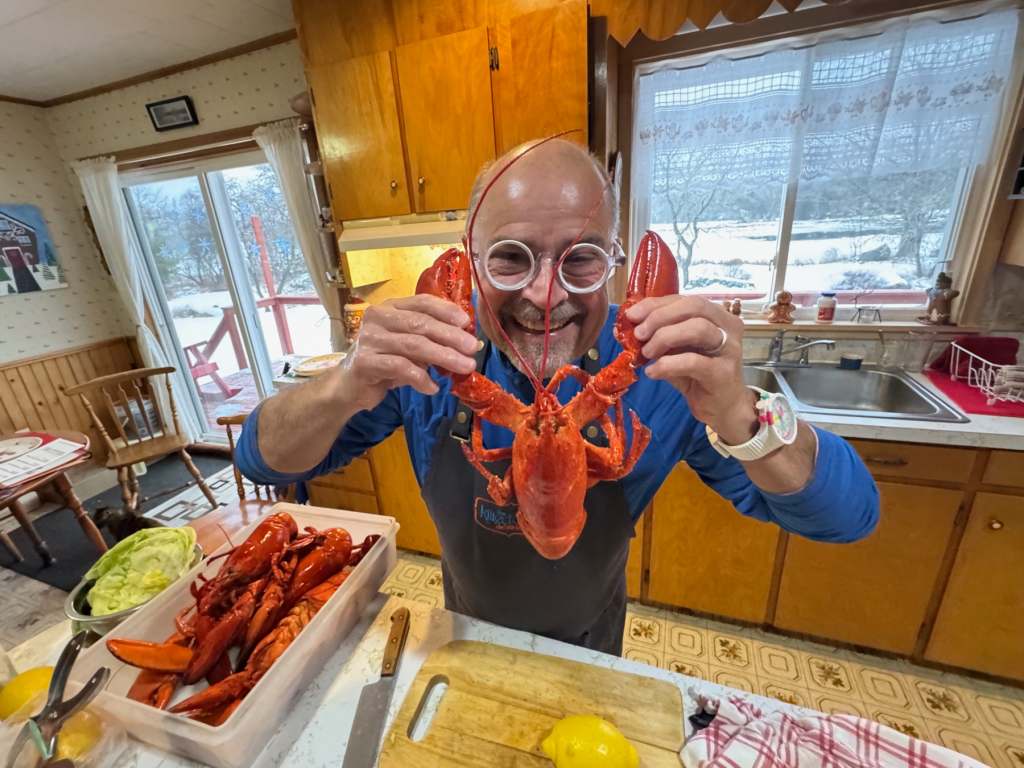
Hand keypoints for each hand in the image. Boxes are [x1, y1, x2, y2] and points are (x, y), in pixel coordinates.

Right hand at [333, 296, 478, 412]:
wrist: (348, 386)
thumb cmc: (383, 363)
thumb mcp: (408, 347)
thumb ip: (430, 341)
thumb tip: (465, 344)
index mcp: (390, 308)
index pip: (422, 302)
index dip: (446, 310)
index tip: (466, 322)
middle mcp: (377, 318)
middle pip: (421, 324)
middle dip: (450, 336)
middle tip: (472, 348)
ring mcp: (369, 339)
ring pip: (413, 345)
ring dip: (443, 356)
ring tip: (464, 367)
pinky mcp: (365, 362)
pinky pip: (400, 368)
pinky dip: (421, 378)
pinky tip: (433, 387)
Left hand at [625, 296, 757, 444]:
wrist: (721, 408)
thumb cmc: (697, 376)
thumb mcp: (675, 350)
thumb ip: (657, 336)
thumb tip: (626, 327)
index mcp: (716, 315)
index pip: (684, 299)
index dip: (655, 304)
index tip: (632, 315)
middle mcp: (727, 326)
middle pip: (694, 306)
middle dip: (659, 317)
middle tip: (638, 333)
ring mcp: (729, 348)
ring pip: (697, 328)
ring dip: (664, 337)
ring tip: (646, 353)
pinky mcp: (723, 373)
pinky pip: (693, 361)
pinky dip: (667, 364)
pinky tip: (653, 372)